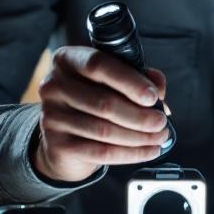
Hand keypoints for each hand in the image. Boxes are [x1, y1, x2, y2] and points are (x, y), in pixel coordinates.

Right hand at [32, 46, 169, 182]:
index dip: (129, 81)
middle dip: (140, 116)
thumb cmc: (93, 98)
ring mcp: (52, 115)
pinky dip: (130, 153)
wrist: (62, 135)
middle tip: (161, 122)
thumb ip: (137, 75)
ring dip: (139, 137)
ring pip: (104, 130)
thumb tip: (157, 87)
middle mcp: (54, 85)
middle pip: (104, 102)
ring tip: (159, 137)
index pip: (98, 64)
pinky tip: (149, 151)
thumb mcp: (111, 79)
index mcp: (68, 59)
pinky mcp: (57, 144)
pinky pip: (101, 151)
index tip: (152, 96)